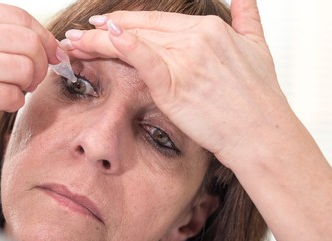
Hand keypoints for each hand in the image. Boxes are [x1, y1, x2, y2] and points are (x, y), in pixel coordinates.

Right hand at [0, 0, 59, 143]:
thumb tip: (53, 45)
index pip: (22, 18)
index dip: (45, 39)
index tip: (54, 55)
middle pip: (29, 42)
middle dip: (42, 64)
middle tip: (32, 79)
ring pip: (26, 68)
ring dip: (28, 85)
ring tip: (13, 89)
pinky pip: (14, 96)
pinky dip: (15, 103)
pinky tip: (0, 102)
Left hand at [63, 0, 288, 166]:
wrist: (261, 133)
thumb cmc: (259, 98)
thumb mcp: (258, 48)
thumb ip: (247, 19)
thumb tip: (244, 0)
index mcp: (210, 29)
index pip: (157, 21)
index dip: (127, 22)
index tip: (104, 24)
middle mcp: (196, 38)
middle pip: (140, 28)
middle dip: (104, 30)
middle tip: (77, 34)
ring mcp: (186, 58)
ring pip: (133, 42)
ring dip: (98, 41)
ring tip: (74, 43)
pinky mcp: (176, 82)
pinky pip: (145, 58)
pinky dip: (125, 45)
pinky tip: (105, 36)